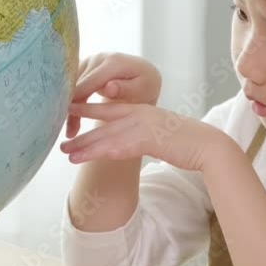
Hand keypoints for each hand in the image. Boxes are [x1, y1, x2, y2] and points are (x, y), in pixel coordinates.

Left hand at [60, 101, 238, 171]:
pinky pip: (120, 147)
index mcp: (140, 109)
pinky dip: (102, 152)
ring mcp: (143, 126)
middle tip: (59, 140)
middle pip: (102, 123)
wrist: (206, 144)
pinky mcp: (149, 140)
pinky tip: (88, 157)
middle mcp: (138, 114)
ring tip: (66, 154)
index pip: (107, 108)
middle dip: (80, 132)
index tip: (66, 111)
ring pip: (107, 137)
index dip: (85, 109)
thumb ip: (140, 131)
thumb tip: (126, 139)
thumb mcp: (158, 130)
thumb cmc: (183, 140)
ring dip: (85, 146)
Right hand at [65, 52, 161, 137]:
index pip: (89, 81)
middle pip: (77, 84)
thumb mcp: (142, 89)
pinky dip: (70, 102)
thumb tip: (109, 87)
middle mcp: (99, 58)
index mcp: (113, 62)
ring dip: (69, 108)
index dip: (77, 99)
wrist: (142, 75)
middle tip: (70, 133)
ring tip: (71, 131)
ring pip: (72, 85)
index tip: (69, 117)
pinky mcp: (84, 66)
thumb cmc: (144, 85)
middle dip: (71, 108)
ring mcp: (90, 61)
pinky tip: (70, 121)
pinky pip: (72, 85)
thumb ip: (126, 89)